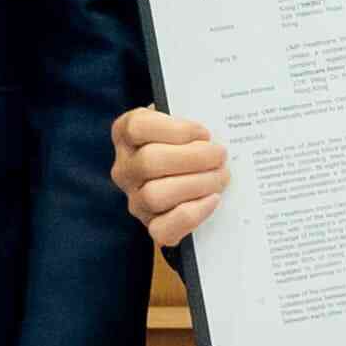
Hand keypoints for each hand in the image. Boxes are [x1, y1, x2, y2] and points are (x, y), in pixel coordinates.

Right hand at [109, 104, 227, 249]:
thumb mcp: (183, 119)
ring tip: (220, 176)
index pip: (137, 128)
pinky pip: (163, 229)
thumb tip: (216, 125)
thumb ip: (191, 116)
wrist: (190, 172)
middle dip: (193, 158)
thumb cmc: (188, 139)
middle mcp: (124, 168)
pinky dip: (192, 215)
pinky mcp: (151, 225)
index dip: (175, 130)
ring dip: (195, 185)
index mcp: (125, 133)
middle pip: (149, 162)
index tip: (205, 133)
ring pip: (154, 195)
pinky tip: (213, 199)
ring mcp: (135, 199)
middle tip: (220, 155)